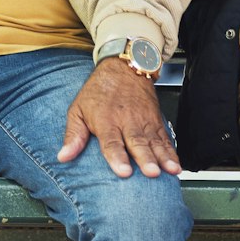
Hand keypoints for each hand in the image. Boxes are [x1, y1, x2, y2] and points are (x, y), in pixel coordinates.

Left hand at [57, 60, 180, 177]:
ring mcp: (144, 122)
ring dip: (163, 158)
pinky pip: (165, 140)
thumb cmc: (99, 91)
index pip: (112, 142)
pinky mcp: (156, 122)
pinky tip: (176, 166)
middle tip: (151, 172)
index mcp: (106, 121)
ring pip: (155, 142)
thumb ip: (73, 135)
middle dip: (145, 159)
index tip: (123, 171)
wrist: (124, 67)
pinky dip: (172, 153)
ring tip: (170, 170)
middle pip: (137, 143)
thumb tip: (63, 156)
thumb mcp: (78, 110)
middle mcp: (127, 122)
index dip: (117, 157)